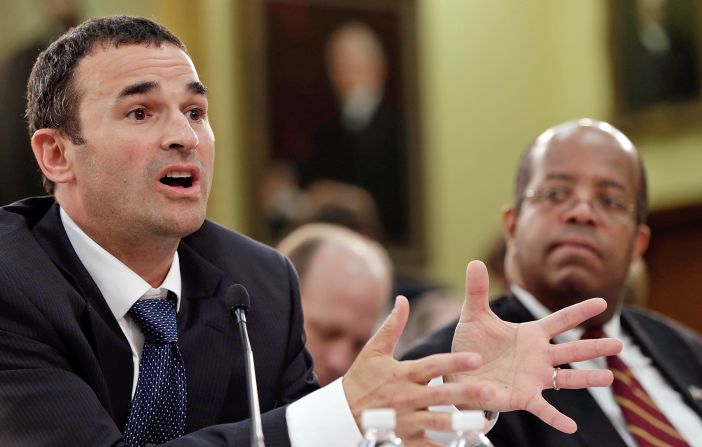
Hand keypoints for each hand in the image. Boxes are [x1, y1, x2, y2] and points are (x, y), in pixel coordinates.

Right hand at [343, 295, 494, 444]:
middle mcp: (407, 397)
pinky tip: (465, 444)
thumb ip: (392, 326)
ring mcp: (407, 420)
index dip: (455, 362)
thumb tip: (403, 300)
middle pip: (442, 395)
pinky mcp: (406, 439)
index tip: (477, 359)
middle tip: (491, 390)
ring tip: (484, 421)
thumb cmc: (360, 379)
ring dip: (462, 422)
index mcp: (403, 374)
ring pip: (438, 422)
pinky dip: (445, 446)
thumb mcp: (373, 351)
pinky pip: (429, 445)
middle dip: (467, 393)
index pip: (433, 366)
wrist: (342, 414)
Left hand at [449, 260, 622, 433]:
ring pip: (566, 378)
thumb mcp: (474, 315)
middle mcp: (538, 356)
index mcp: (530, 334)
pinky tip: (571, 427)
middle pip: (572, 350)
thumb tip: (474, 261)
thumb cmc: (472, 344)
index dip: (580, 311)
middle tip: (619, 344)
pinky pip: (543, 409)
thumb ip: (477, 290)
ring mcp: (534, 378)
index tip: (602, 302)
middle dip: (594, 347)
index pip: (560, 321)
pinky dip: (556, 418)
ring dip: (587, 379)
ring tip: (610, 378)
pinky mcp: (523, 397)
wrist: (460, 373)